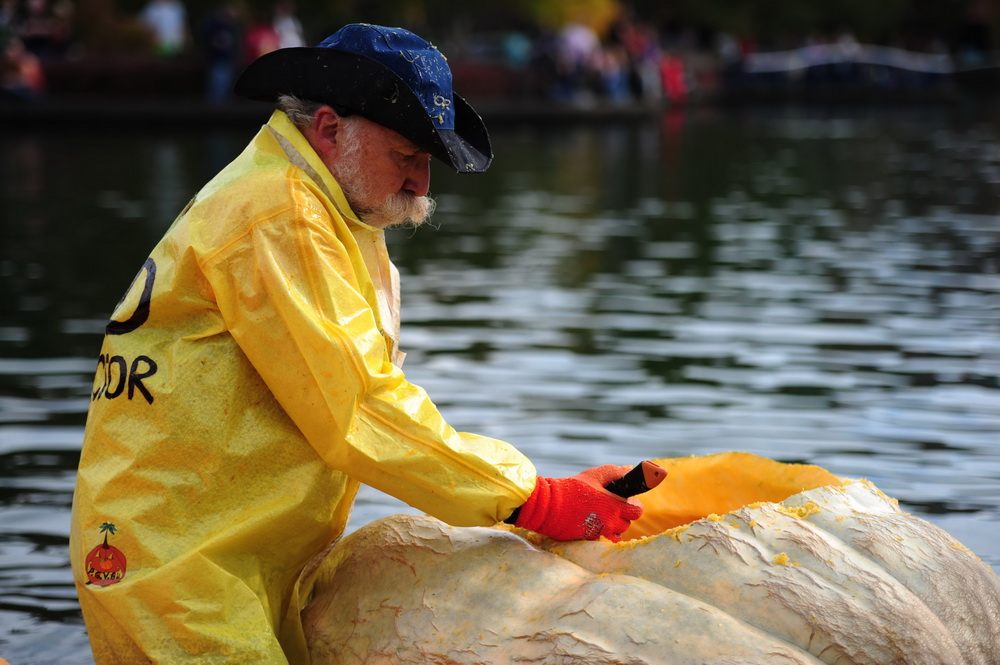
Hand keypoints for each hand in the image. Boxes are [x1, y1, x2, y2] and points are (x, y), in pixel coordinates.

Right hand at [505, 465, 642, 541]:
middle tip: (612, 506)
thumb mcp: (594, 475)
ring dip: (613, 525)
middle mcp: (609, 523)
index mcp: (614, 506)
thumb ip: (614, 472)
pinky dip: (599, 530)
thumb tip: (628, 471)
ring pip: (616, 533)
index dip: (634, 505)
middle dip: (623, 515)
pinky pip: (601, 537)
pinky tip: (590, 520)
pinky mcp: (588, 539)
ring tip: (602, 515)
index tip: (627, 501)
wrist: (548, 506)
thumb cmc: (571, 488)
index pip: (637, 511)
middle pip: (627, 523)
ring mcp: (599, 533)